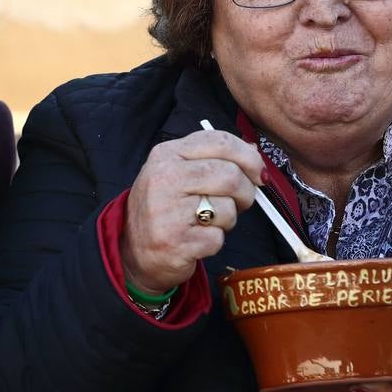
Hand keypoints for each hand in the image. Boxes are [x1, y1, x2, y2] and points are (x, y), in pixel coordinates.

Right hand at [122, 129, 264, 293]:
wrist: (133, 249)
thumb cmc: (164, 208)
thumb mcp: (178, 172)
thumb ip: (212, 158)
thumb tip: (252, 151)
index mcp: (167, 155)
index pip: (220, 141)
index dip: (248, 156)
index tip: (258, 171)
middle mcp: (164, 178)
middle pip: (230, 175)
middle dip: (245, 192)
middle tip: (240, 201)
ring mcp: (167, 211)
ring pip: (227, 208)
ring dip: (228, 219)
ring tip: (208, 221)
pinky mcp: (176, 241)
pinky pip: (218, 237)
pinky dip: (215, 241)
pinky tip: (197, 238)